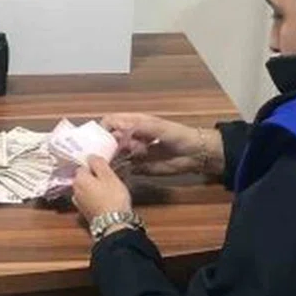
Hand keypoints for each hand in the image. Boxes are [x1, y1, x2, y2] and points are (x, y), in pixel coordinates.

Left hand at [72, 155, 131, 222]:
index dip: (95, 167)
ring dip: (94, 189)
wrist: (114, 224)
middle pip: (83, 178)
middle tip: (109, 180)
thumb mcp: (109, 176)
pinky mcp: (84, 213)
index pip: (83, 166)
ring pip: (86, 190)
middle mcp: (75, 191)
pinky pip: (89, 200)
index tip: (106, 170)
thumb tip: (90, 156)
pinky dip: (95, 198)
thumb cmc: (113, 197)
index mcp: (79, 179)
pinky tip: (105, 201)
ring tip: (109, 191)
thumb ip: (98, 163)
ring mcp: (79, 203)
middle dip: (94, 178)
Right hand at [101, 113, 223, 175]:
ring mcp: (134, 152)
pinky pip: (125, 169)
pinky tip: (116, 174)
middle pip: (110, 139)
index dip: (103, 128)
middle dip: (104, 146)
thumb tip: (118, 133)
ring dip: (110, 160)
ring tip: (106, 166)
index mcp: (134, 122)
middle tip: (101, 156)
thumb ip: (139, 128)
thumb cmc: (179, 135)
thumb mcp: (159, 128)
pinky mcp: (139, 166)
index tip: (99, 139)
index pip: (111, 121)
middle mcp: (131, 137)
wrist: (196, 154)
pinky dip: (119, 171)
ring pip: (115, 155)